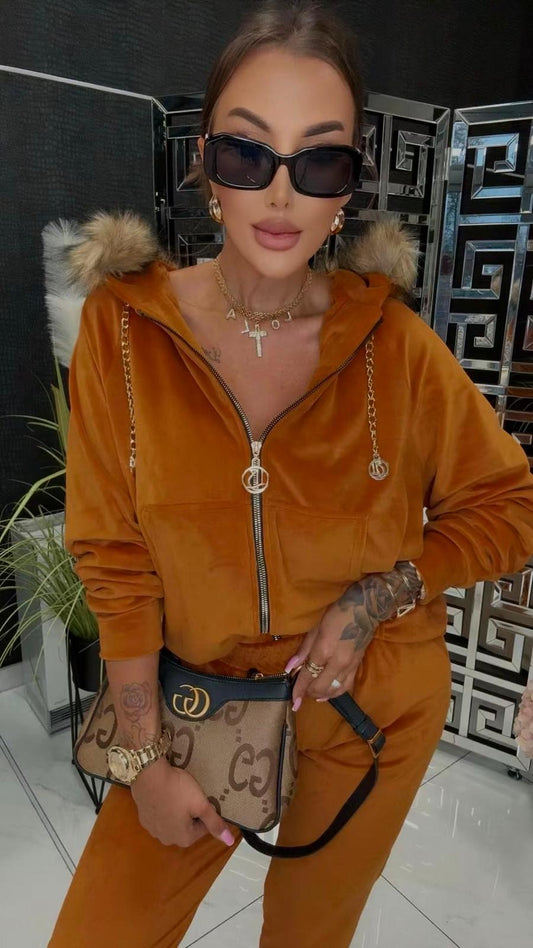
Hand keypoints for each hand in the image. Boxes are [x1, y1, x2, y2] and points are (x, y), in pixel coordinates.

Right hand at [131, 756, 235, 848]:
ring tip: (178, 794)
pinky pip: (159, 816)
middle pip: (187, 827)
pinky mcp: (143, 819)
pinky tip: (164, 795)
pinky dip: (164, 808)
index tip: (202, 799)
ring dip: (177, 812)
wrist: (149, 775)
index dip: (205, 812)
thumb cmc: (178, 790)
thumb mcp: (201, 804)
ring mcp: (153, 830)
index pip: (204, 828)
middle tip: (190, 796)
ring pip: (172, 822)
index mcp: (184, 839)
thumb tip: (229, 842)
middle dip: (191, 814)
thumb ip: (215, 823)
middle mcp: (167, 839)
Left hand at [285, 562, 421, 707]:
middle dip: (308, 692)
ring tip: (311, 694)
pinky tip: (327, 695)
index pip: (308, 676)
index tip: (293, 703)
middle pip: (320, 687)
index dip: (299, 690)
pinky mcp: (357, 667)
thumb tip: (289, 668)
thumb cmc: (336, 613)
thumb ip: (303, 650)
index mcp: (324, 650)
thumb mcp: (315, 628)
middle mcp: (337, 663)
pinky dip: (335, 693)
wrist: (364, 609)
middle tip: (300, 691)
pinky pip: (345, 687)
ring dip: (321, 694)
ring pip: (333, 690)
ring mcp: (349, 666)